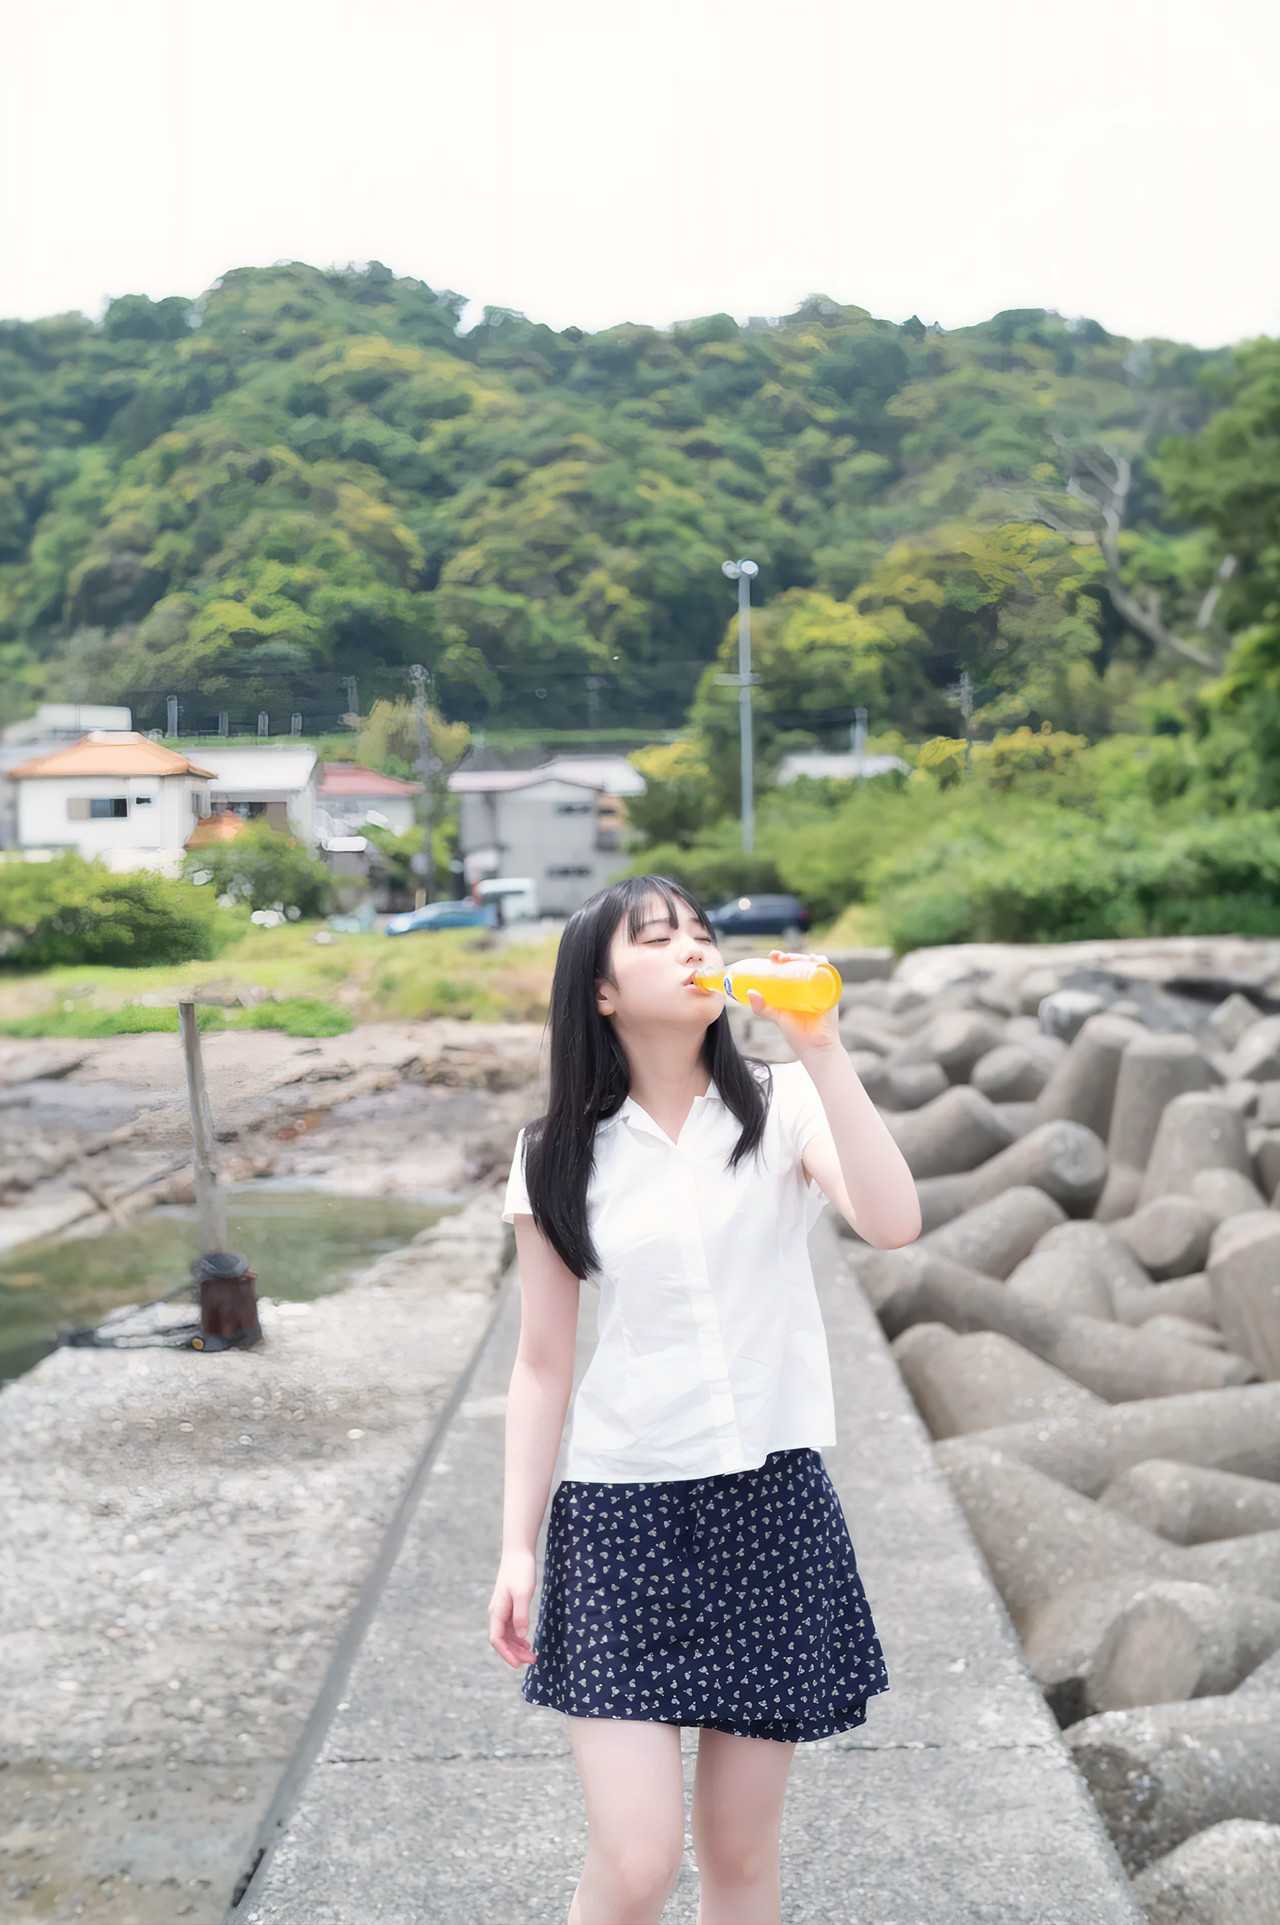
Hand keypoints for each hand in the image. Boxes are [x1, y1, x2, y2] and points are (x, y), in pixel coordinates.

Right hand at [489, 1549, 538, 1668]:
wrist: (518, 1552)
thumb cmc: (520, 1571)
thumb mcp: (523, 1593)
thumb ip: (521, 1615)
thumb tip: (521, 1637)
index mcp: (497, 1611)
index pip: (497, 1640)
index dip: (507, 1654)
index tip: (519, 1665)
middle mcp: (497, 1613)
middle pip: (502, 1640)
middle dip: (515, 1653)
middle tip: (533, 1661)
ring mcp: (502, 1609)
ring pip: (507, 1635)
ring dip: (517, 1647)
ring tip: (532, 1655)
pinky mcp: (509, 1605)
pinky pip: (511, 1627)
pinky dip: (518, 1637)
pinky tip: (527, 1642)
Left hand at [745, 948, 841, 1056]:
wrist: (815, 1047)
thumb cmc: (797, 1033)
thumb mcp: (777, 1017)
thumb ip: (762, 1007)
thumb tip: (750, 992)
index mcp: (796, 989)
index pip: (789, 968)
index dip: (781, 959)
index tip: (772, 956)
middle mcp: (809, 986)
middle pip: (801, 964)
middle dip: (790, 956)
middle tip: (778, 958)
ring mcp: (820, 988)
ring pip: (813, 965)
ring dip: (803, 957)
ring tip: (790, 959)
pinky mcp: (830, 992)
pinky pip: (829, 973)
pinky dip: (822, 963)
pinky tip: (813, 959)